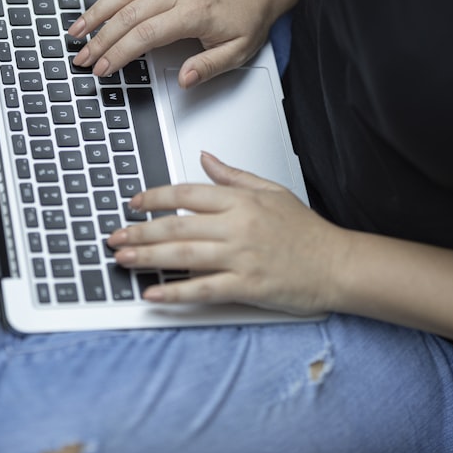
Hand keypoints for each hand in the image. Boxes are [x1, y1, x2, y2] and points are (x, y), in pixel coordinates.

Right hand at [71, 0, 278, 87]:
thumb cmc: (249, 15)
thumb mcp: (239, 51)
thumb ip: (209, 67)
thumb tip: (184, 80)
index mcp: (193, 12)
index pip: (145, 35)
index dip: (119, 54)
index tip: (103, 69)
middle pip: (127, 15)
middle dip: (100, 39)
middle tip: (82, 58)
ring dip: (94, 11)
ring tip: (75, 30)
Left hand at [106, 152, 347, 314]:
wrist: (338, 264)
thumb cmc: (307, 231)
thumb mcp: (271, 191)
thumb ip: (234, 176)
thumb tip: (205, 158)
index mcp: (242, 201)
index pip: (188, 193)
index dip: (155, 197)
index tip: (134, 203)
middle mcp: (238, 227)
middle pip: (177, 226)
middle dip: (140, 231)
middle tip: (114, 236)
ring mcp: (242, 258)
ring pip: (184, 256)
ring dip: (148, 258)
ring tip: (122, 258)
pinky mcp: (247, 287)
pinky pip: (203, 289)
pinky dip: (175, 293)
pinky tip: (153, 294)